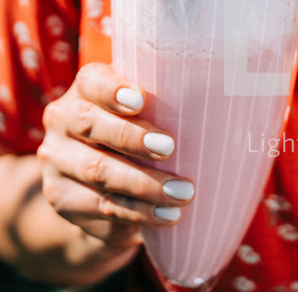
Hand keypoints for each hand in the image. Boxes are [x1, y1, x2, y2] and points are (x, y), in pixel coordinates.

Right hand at [37, 63, 193, 248]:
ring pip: (98, 171)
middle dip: (131, 137)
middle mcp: (62, 120)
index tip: (140, 99)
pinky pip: (102, 207)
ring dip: (144, 184)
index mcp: (85, 90)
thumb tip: (240, 93)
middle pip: (89, 124)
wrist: (96, 188)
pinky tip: (168, 216)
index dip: (112, 89)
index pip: (91, 80)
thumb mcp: (149, 115)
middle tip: (170, 148)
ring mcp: (56, 162)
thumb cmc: (140, 136)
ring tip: (184, 192)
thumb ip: (172, 103)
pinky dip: (140, 213)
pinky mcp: (62, 199)